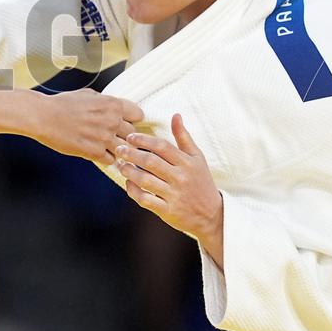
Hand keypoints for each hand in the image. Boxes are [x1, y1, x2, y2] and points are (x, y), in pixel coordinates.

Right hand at [33, 89, 143, 163]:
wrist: (43, 116)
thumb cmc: (63, 104)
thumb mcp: (88, 94)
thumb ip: (106, 102)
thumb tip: (116, 109)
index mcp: (112, 105)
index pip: (138, 115)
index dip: (131, 119)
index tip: (126, 122)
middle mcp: (112, 121)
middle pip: (133, 135)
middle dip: (124, 136)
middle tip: (113, 136)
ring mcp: (104, 138)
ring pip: (124, 149)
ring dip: (115, 149)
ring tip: (104, 146)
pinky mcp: (94, 152)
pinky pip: (110, 160)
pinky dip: (104, 157)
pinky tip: (95, 151)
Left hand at [115, 113, 223, 265]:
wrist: (212, 215)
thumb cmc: (201, 182)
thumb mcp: (197, 158)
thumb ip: (184, 137)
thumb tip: (176, 115)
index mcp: (187, 163)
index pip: (162, 146)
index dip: (144, 140)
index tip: (130, 137)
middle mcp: (181, 178)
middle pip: (151, 161)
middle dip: (131, 153)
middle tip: (119, 149)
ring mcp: (174, 195)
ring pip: (145, 180)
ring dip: (129, 171)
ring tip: (120, 165)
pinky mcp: (168, 211)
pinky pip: (145, 199)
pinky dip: (133, 191)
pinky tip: (128, 183)